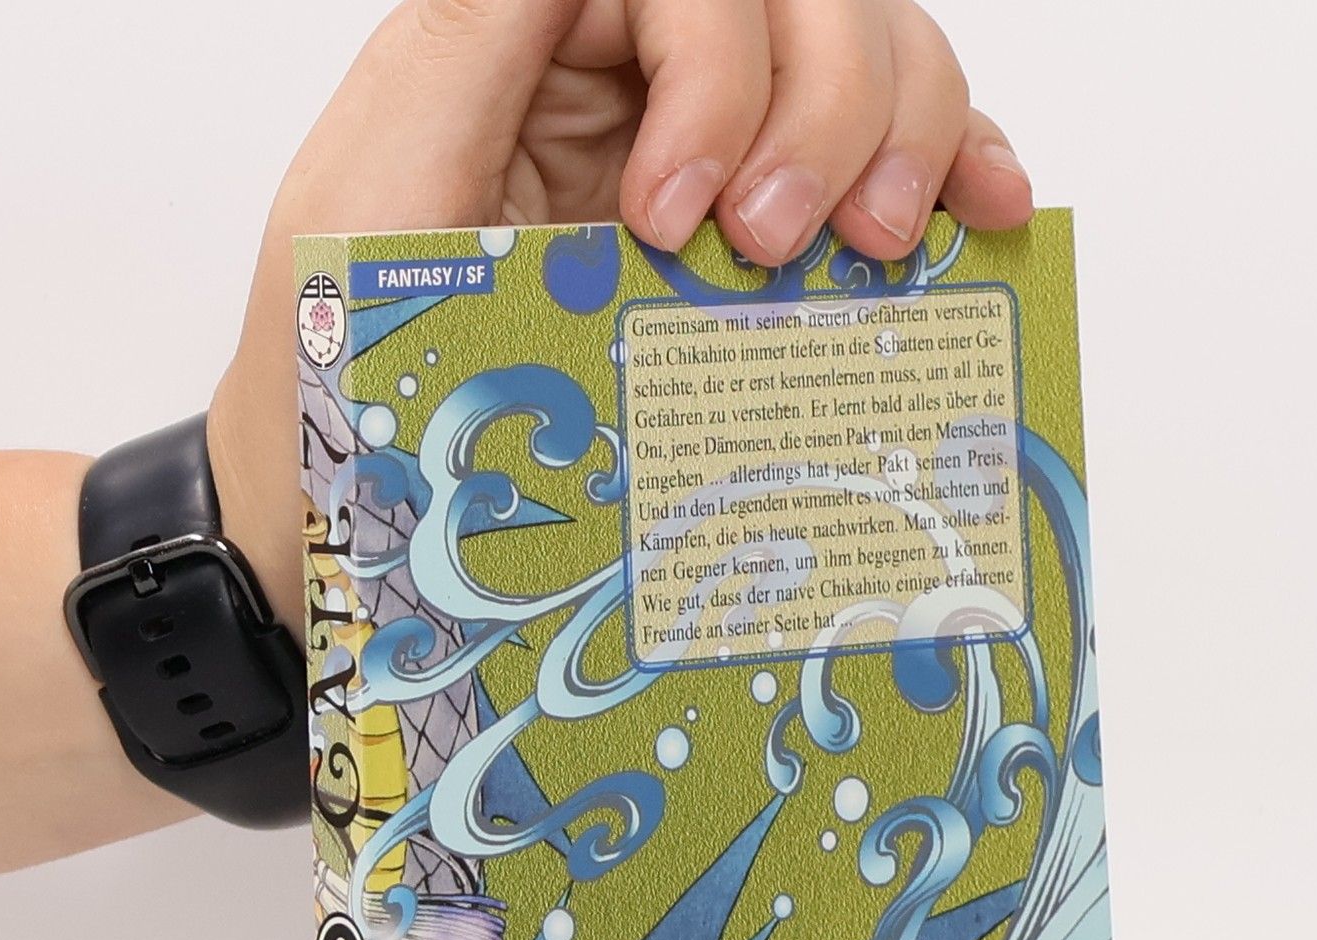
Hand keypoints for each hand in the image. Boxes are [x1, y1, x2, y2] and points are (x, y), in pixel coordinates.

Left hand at [208, 0, 1029, 621]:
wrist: (350, 515)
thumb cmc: (337, 372)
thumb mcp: (373, 190)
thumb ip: (478, 31)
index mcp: (539, 33)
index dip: (719, 67)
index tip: (671, 216)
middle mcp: (633, 74)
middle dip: (825, 103)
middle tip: (777, 250)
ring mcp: (704, 152)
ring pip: (868, 54)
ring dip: (903, 129)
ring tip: (870, 249)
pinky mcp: (748, 243)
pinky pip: (882, 160)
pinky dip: (952, 166)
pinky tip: (978, 214)